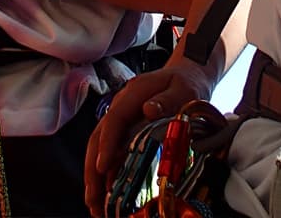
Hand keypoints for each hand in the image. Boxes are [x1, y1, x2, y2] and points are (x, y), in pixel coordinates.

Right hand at [84, 61, 212, 216]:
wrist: (188, 75)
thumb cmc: (186, 83)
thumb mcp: (183, 88)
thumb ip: (167, 99)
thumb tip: (148, 110)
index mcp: (133, 94)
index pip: (114, 119)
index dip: (106, 143)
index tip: (102, 167)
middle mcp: (122, 107)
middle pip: (98, 137)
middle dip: (93, 170)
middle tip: (93, 200)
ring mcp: (123, 120)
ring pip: (101, 148)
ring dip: (96, 177)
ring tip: (96, 207)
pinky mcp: (128, 132)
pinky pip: (113, 155)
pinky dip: (108, 176)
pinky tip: (108, 196)